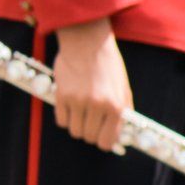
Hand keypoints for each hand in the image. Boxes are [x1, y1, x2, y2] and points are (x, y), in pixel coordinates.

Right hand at [52, 18, 131, 151]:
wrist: (87, 42)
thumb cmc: (107, 65)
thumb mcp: (123, 88)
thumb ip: (123, 112)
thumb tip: (119, 136)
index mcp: (116, 106)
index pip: (107, 141)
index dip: (104, 141)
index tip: (102, 137)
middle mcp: (97, 105)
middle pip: (89, 137)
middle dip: (90, 132)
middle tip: (91, 121)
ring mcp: (78, 101)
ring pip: (74, 131)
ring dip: (77, 125)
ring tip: (81, 112)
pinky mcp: (62, 95)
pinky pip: (61, 120)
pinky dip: (65, 117)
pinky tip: (71, 106)